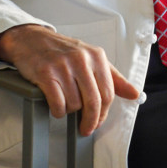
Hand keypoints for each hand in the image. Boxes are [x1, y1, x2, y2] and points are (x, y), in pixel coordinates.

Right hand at [0, 23, 139, 135]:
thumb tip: (134, 94)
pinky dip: (57, 110)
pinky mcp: (46, 73)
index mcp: (96, 56)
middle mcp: (81, 59)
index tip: (97, 122)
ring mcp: (63, 66)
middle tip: (85, 128)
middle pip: (93, 102)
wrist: (32, 39)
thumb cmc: (63, 51)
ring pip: (74, 105)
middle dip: (90, 120)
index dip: (103, 113)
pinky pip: (57, 104)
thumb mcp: (91, 59)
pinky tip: (55, 103)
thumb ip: (113, 78)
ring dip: (69, 110)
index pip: (108, 93)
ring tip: (64, 100)